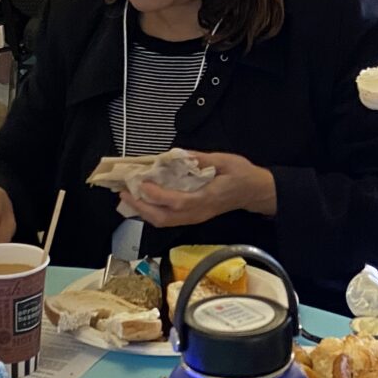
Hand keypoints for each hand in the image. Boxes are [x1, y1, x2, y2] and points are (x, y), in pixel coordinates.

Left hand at [122, 151, 276, 227]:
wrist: (254, 192)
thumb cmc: (241, 174)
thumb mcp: (225, 160)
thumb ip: (201, 158)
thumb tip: (179, 155)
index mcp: (207, 198)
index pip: (178, 202)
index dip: (158, 195)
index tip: (143, 183)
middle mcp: (198, 212)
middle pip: (164, 218)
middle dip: (141, 207)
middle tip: (124, 193)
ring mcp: (195, 218)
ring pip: (164, 222)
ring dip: (143, 212)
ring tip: (127, 197)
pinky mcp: (193, 217)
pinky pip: (168, 220)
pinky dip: (151, 212)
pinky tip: (142, 201)